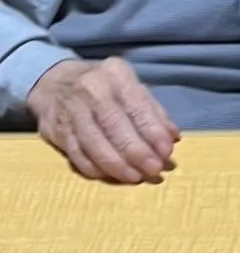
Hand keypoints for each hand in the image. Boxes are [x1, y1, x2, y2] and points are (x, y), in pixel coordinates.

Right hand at [27, 58, 179, 184]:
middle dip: (136, 152)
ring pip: (93, 143)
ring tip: (135, 177)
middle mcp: (91, 89)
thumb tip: (172, 136)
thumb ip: (152, 110)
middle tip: (154, 170)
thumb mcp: (130, 86)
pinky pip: (76, 154)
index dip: (152, 131)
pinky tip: (110, 176)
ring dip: (116, 165)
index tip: (166, 151)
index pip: (137, 105)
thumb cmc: (104, 87)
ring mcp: (71, 111)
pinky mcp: (57, 131)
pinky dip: (94, 168)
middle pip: (114, 125)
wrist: (53, 84)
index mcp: (116, 74)